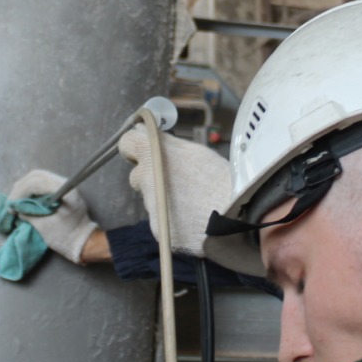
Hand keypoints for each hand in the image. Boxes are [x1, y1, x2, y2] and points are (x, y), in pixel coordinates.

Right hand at [6, 169, 98, 263]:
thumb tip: (16, 207)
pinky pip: (42, 183)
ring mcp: (63, 185)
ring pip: (38, 177)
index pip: (36, 182)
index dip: (20, 192)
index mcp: (63, 190)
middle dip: (20, 187)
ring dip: (24, 187)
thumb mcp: (44, 227)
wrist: (83, 241)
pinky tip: (24, 199)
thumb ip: (29, 213)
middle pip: (36, 175)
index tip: (11, 205)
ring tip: (15, 201)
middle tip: (11, 202)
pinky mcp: (61, 189)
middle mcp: (64, 183)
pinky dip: (31, 190)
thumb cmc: (65, 237)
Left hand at [117, 124, 230, 258]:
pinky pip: (161, 221)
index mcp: (153, 154)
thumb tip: (144, 131)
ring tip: (194, 201)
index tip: (143, 152)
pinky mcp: (157, 229)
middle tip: (179, 181)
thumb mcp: (194, 151)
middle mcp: (146, 178)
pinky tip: (193, 217)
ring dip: (165, 199)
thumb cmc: (219, 179)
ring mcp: (150, 206)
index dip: (135, 148)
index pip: (126, 143)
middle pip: (138, 175)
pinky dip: (173, 220)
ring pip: (152, 200)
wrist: (235, 215)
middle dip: (152, 177)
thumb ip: (165, 143)